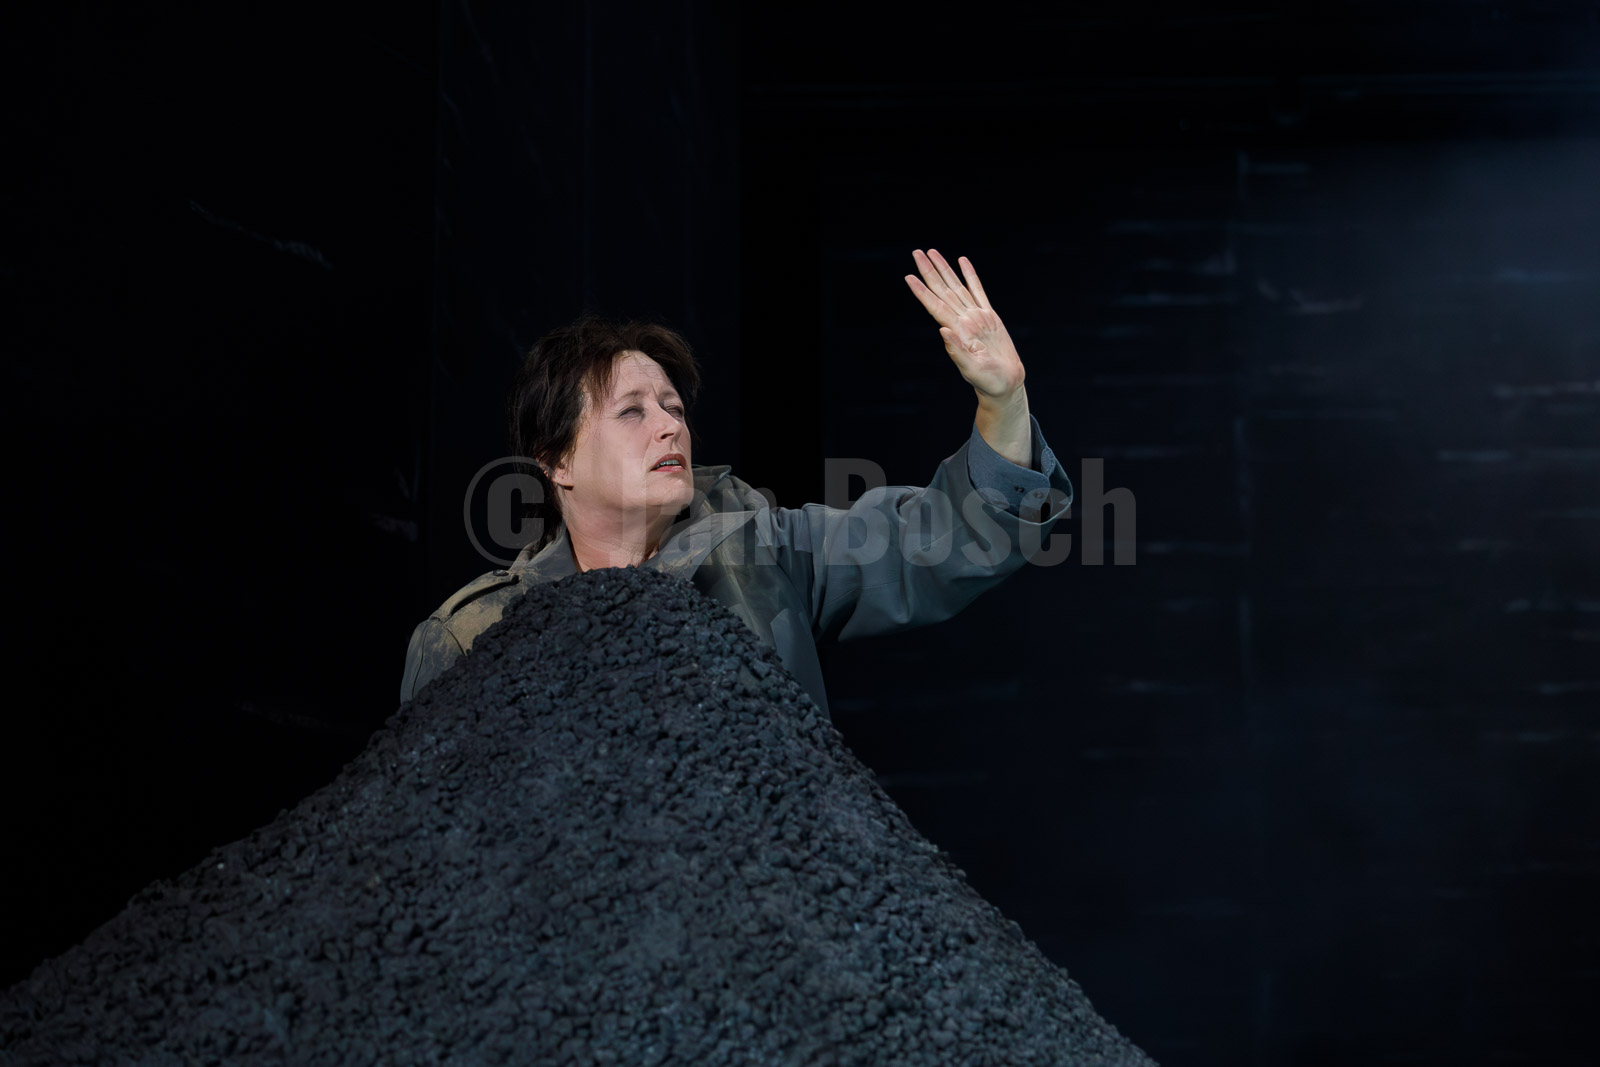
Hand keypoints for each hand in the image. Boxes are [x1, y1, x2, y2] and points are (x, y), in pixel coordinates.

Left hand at [903, 249, 1024, 402]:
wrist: (1006, 383)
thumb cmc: (989, 381)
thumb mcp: (972, 369)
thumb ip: (957, 351)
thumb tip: (942, 330)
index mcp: (958, 330)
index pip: (935, 306)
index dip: (922, 291)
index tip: (909, 277)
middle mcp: (963, 320)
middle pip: (943, 291)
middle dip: (929, 272)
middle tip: (917, 253)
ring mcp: (976, 317)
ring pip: (957, 286)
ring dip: (944, 269)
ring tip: (932, 253)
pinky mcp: (990, 317)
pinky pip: (978, 290)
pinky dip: (970, 276)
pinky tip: (962, 262)